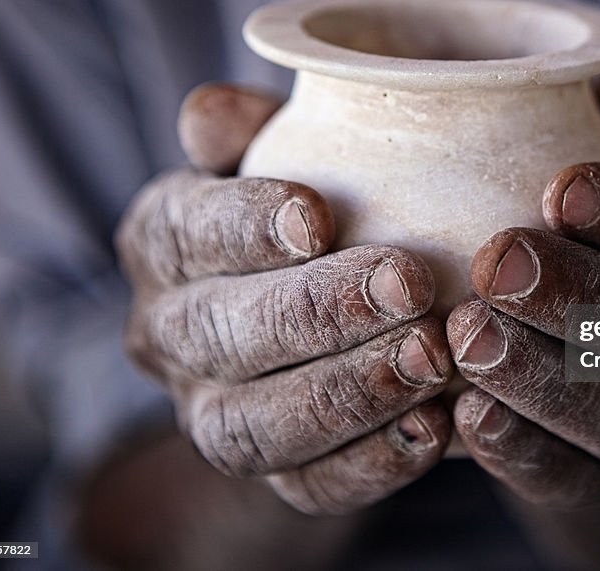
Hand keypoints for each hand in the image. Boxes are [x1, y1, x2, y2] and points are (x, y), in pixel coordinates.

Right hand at [114, 84, 452, 515]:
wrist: (307, 315)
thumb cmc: (311, 207)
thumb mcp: (280, 151)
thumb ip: (250, 130)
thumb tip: (216, 112)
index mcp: (163, 241)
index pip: (184, 232)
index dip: (243, 226)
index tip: (318, 214)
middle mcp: (170, 334)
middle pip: (223, 333)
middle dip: (316, 311)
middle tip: (409, 283)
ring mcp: (209, 413)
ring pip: (253, 426)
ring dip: (346, 393)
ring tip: (432, 358)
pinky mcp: (270, 472)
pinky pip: (306, 487)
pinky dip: (370, 465)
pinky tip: (435, 430)